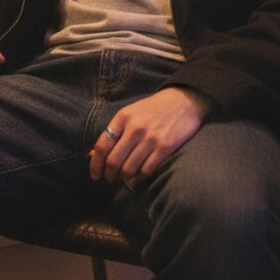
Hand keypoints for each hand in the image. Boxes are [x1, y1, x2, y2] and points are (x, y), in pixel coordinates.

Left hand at [89, 86, 213, 183]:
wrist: (184, 100)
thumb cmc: (154, 108)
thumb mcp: (131, 113)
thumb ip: (115, 131)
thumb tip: (94, 154)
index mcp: (122, 117)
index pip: (102, 146)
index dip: (95, 165)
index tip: (95, 175)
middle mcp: (134, 128)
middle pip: (113, 161)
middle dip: (109, 175)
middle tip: (110, 179)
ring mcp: (150, 138)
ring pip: (129, 169)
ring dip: (125, 177)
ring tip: (126, 176)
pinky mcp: (165, 147)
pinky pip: (147, 170)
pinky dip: (141, 176)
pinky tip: (141, 174)